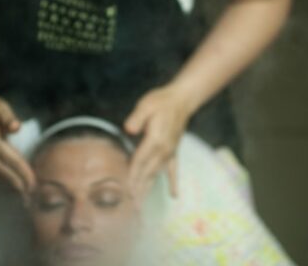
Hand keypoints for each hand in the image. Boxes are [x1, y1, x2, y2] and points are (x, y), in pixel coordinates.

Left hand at [124, 85, 193, 199]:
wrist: (182, 99)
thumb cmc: (161, 101)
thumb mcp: (146, 105)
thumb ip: (137, 118)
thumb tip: (128, 129)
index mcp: (155, 140)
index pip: (140, 161)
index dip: (132, 176)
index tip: (125, 192)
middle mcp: (164, 150)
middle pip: (147, 173)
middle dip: (138, 190)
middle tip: (131, 208)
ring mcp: (170, 153)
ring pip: (157, 175)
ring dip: (148, 190)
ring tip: (142, 206)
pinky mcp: (174, 151)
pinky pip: (173, 170)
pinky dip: (173, 183)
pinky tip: (174, 195)